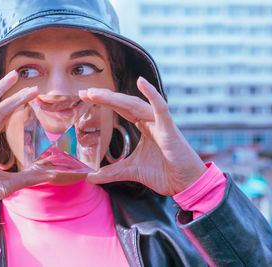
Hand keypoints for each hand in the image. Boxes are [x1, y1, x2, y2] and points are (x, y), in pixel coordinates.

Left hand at [79, 77, 206, 195]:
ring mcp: (161, 124)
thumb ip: (111, 172)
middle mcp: (151, 121)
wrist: (187, 185)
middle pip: (124, 104)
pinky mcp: (170, 130)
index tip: (85, 96)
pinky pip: (161, 109)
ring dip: (115, 98)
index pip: (120, 109)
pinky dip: (152, 94)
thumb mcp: (131, 171)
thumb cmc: (164, 173)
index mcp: (144, 127)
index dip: (104, 102)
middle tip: (84, 91)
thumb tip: (89, 177)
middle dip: (104, 97)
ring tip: (96, 92)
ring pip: (135, 105)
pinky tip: (141, 81)